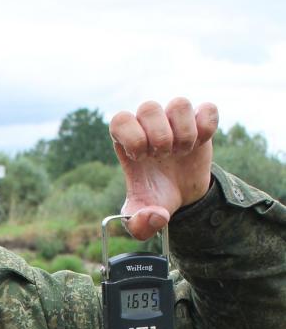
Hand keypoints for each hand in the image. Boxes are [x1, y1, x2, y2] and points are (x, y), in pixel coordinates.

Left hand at [109, 98, 218, 239]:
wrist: (182, 197)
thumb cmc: (156, 200)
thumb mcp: (141, 221)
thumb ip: (139, 225)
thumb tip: (156, 215)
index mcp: (128, 142)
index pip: (120, 119)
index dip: (132, 137)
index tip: (142, 158)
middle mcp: (149, 125)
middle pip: (149, 107)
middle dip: (159, 137)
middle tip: (164, 157)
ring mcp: (175, 121)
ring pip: (179, 103)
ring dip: (184, 133)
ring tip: (182, 152)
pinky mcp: (200, 121)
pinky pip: (208, 108)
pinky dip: (207, 127)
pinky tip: (200, 144)